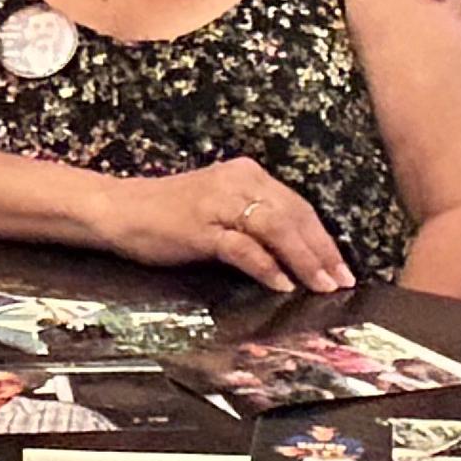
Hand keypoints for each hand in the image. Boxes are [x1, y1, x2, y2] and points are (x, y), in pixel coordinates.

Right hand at [87, 161, 351, 294]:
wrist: (119, 209)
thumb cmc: (168, 214)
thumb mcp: (219, 209)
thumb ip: (253, 223)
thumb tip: (292, 255)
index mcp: (247, 175)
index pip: (297, 206)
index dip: (323, 238)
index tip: (341, 267)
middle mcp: (238, 182)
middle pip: (294, 216)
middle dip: (322, 251)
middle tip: (341, 281)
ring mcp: (220, 203)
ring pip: (276, 229)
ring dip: (303, 260)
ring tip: (321, 286)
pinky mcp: (202, 227)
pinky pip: (243, 247)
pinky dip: (266, 266)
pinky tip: (282, 284)